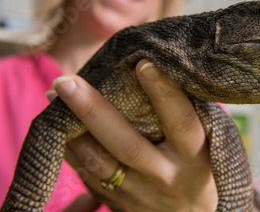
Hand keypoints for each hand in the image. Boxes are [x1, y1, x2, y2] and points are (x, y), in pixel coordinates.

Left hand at [51, 59, 217, 211]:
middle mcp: (165, 176)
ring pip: (98, 162)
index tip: (143, 62)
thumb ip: (186, 114)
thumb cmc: (199, 168)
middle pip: (126, 144)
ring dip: (72, 128)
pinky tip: (56, 125)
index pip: (180, 121)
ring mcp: (139, 194)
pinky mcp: (118, 203)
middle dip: (93, 110)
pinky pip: (86, 176)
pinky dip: (70, 148)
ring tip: (53, 95)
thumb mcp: (206, 144)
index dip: (163, 92)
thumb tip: (158, 66)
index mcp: (194, 156)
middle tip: (66, 80)